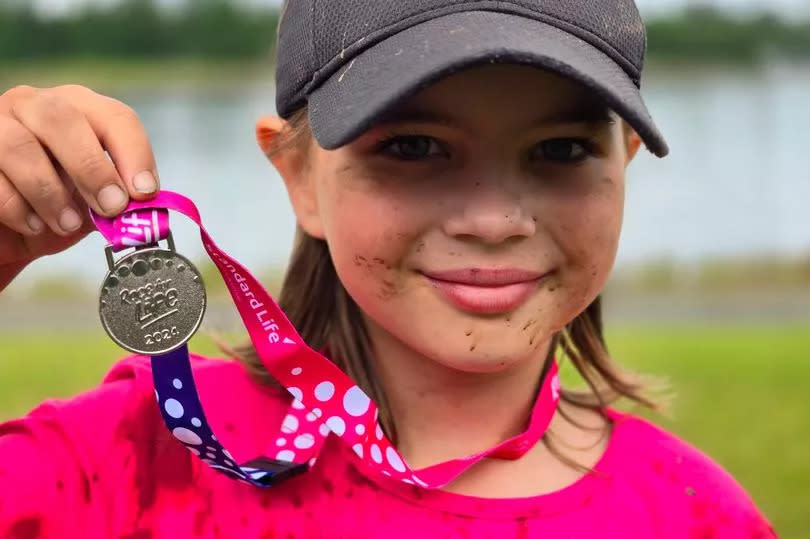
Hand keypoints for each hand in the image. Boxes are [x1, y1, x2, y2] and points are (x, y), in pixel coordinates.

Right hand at [0, 84, 159, 290]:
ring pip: (19, 145)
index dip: (134, 152)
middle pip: (63, 118)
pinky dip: (16, 207)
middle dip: (92, 167)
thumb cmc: (55, 208)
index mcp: (78, 110)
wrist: (7, 232)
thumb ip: (119, 200)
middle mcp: (34, 105)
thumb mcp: (93, 204)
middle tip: (111, 207)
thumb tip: (146, 209)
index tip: (145, 191)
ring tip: (66, 224)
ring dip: (49, 191)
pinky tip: (33, 225)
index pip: (114, 116)